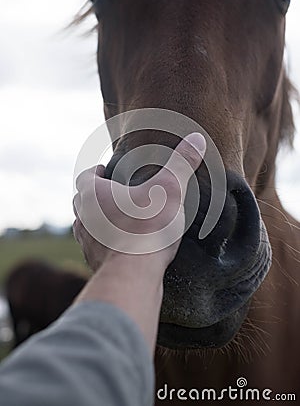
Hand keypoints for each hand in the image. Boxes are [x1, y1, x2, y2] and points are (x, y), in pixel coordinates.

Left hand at [73, 133, 205, 272]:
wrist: (134, 276)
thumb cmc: (148, 229)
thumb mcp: (170, 190)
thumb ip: (181, 164)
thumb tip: (197, 138)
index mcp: (94, 195)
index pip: (86, 176)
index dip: (96, 171)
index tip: (107, 170)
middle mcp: (84, 218)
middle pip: (82, 200)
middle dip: (96, 195)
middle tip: (115, 192)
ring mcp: (86, 243)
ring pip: (86, 225)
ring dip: (98, 220)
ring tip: (118, 218)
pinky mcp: (94, 264)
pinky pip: (96, 248)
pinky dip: (105, 243)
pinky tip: (123, 244)